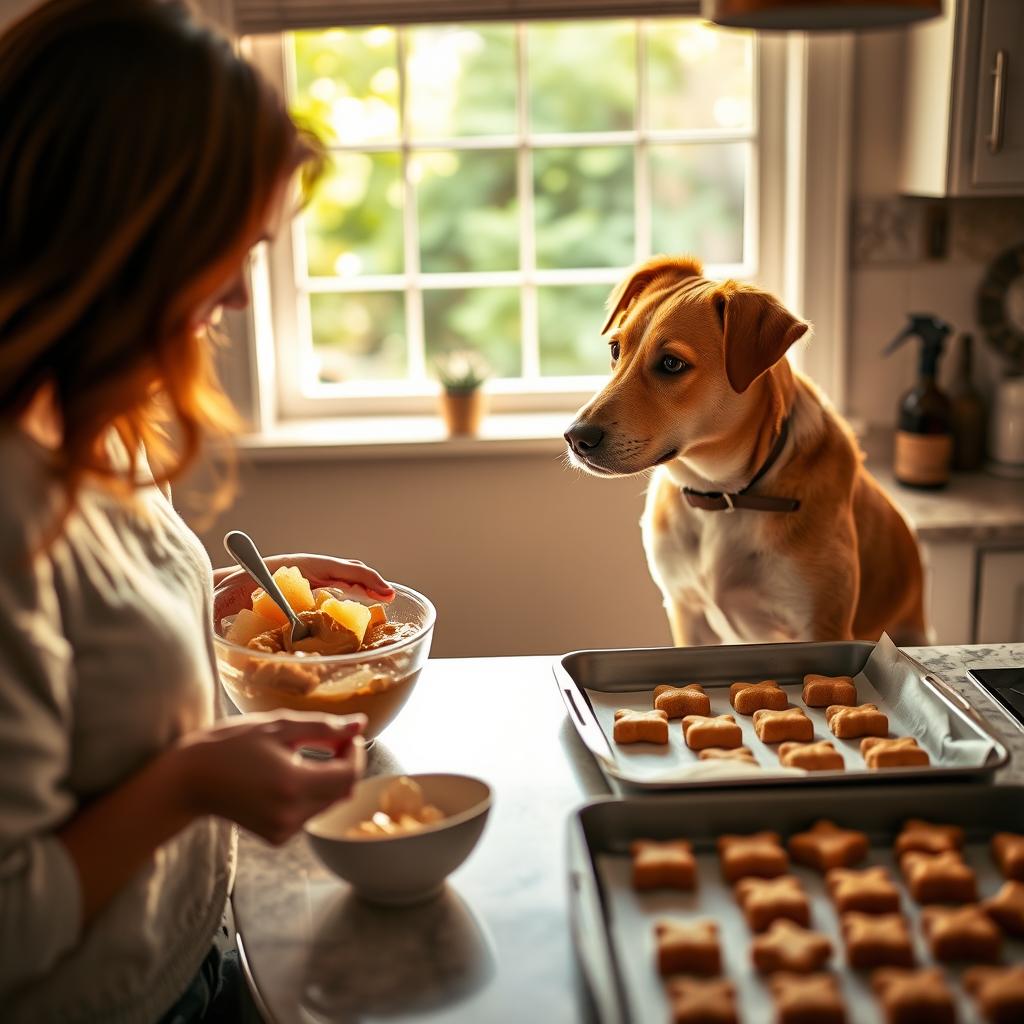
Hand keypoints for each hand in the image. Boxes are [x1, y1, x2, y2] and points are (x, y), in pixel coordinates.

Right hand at [171, 712, 366, 844]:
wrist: (190, 780)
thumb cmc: (230, 745)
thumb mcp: (278, 726)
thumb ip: (324, 726)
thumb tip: (360, 723)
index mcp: (293, 785)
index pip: (349, 775)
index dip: (355, 752)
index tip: (345, 736)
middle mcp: (291, 814)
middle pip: (343, 791)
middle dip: (344, 764)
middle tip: (329, 741)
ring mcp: (283, 830)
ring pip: (329, 803)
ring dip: (328, 779)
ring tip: (302, 757)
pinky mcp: (277, 838)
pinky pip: (310, 814)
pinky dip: (311, 794)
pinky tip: (288, 778)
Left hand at [215, 553, 394, 603]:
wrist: (207, 592)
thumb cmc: (215, 597)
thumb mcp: (222, 604)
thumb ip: (229, 614)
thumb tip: (236, 635)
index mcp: (287, 569)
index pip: (332, 567)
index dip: (361, 578)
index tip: (383, 590)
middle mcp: (298, 572)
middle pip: (341, 570)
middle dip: (368, 582)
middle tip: (390, 598)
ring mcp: (300, 581)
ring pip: (338, 579)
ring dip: (362, 588)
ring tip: (382, 604)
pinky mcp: (298, 593)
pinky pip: (329, 590)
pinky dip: (349, 596)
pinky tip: (358, 612)